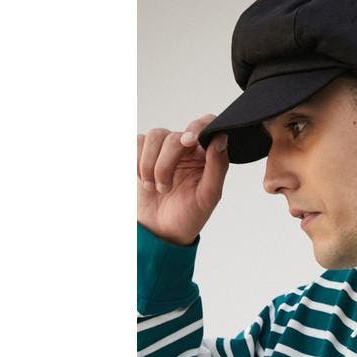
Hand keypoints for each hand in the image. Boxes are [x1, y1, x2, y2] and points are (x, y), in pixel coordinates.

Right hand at [137, 114, 228, 245]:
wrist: (160, 232)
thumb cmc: (189, 216)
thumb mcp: (208, 196)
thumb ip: (217, 167)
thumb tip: (221, 138)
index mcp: (206, 156)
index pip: (207, 125)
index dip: (198, 127)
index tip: (190, 141)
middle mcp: (186, 149)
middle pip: (174, 136)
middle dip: (165, 164)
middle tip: (164, 189)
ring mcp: (163, 150)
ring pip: (154, 136)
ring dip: (150, 165)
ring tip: (152, 188)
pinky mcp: (142, 153)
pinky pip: (136, 143)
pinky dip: (136, 162)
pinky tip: (141, 179)